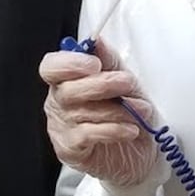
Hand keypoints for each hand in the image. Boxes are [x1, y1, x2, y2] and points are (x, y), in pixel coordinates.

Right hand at [41, 44, 163, 187]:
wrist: (142, 154)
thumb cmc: (128, 113)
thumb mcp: (125, 83)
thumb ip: (110, 62)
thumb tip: (97, 41)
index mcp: (66, 81)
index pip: (51, 67)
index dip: (69, 63)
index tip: (95, 64)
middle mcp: (58, 103)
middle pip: (67, 90)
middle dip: (102, 85)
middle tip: (127, 83)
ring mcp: (61, 127)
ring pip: (82, 112)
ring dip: (117, 110)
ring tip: (140, 111)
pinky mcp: (70, 150)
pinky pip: (88, 135)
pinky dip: (113, 129)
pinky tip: (130, 129)